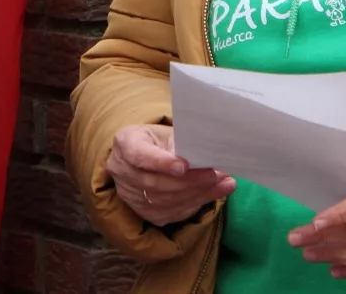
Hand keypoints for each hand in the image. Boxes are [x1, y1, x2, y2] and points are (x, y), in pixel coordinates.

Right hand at [106, 124, 235, 226]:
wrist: (142, 157)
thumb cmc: (158, 140)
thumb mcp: (166, 132)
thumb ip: (181, 143)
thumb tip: (207, 156)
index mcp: (125, 143)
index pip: (140, 155)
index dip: (162, 163)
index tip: (185, 166)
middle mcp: (122, 172)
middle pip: (156, 182)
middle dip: (190, 181)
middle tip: (216, 175)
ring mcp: (131, 196)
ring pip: (165, 201)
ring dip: (197, 194)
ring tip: (223, 183)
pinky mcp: (144, 212)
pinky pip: (171, 212)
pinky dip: (195, 204)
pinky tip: (212, 194)